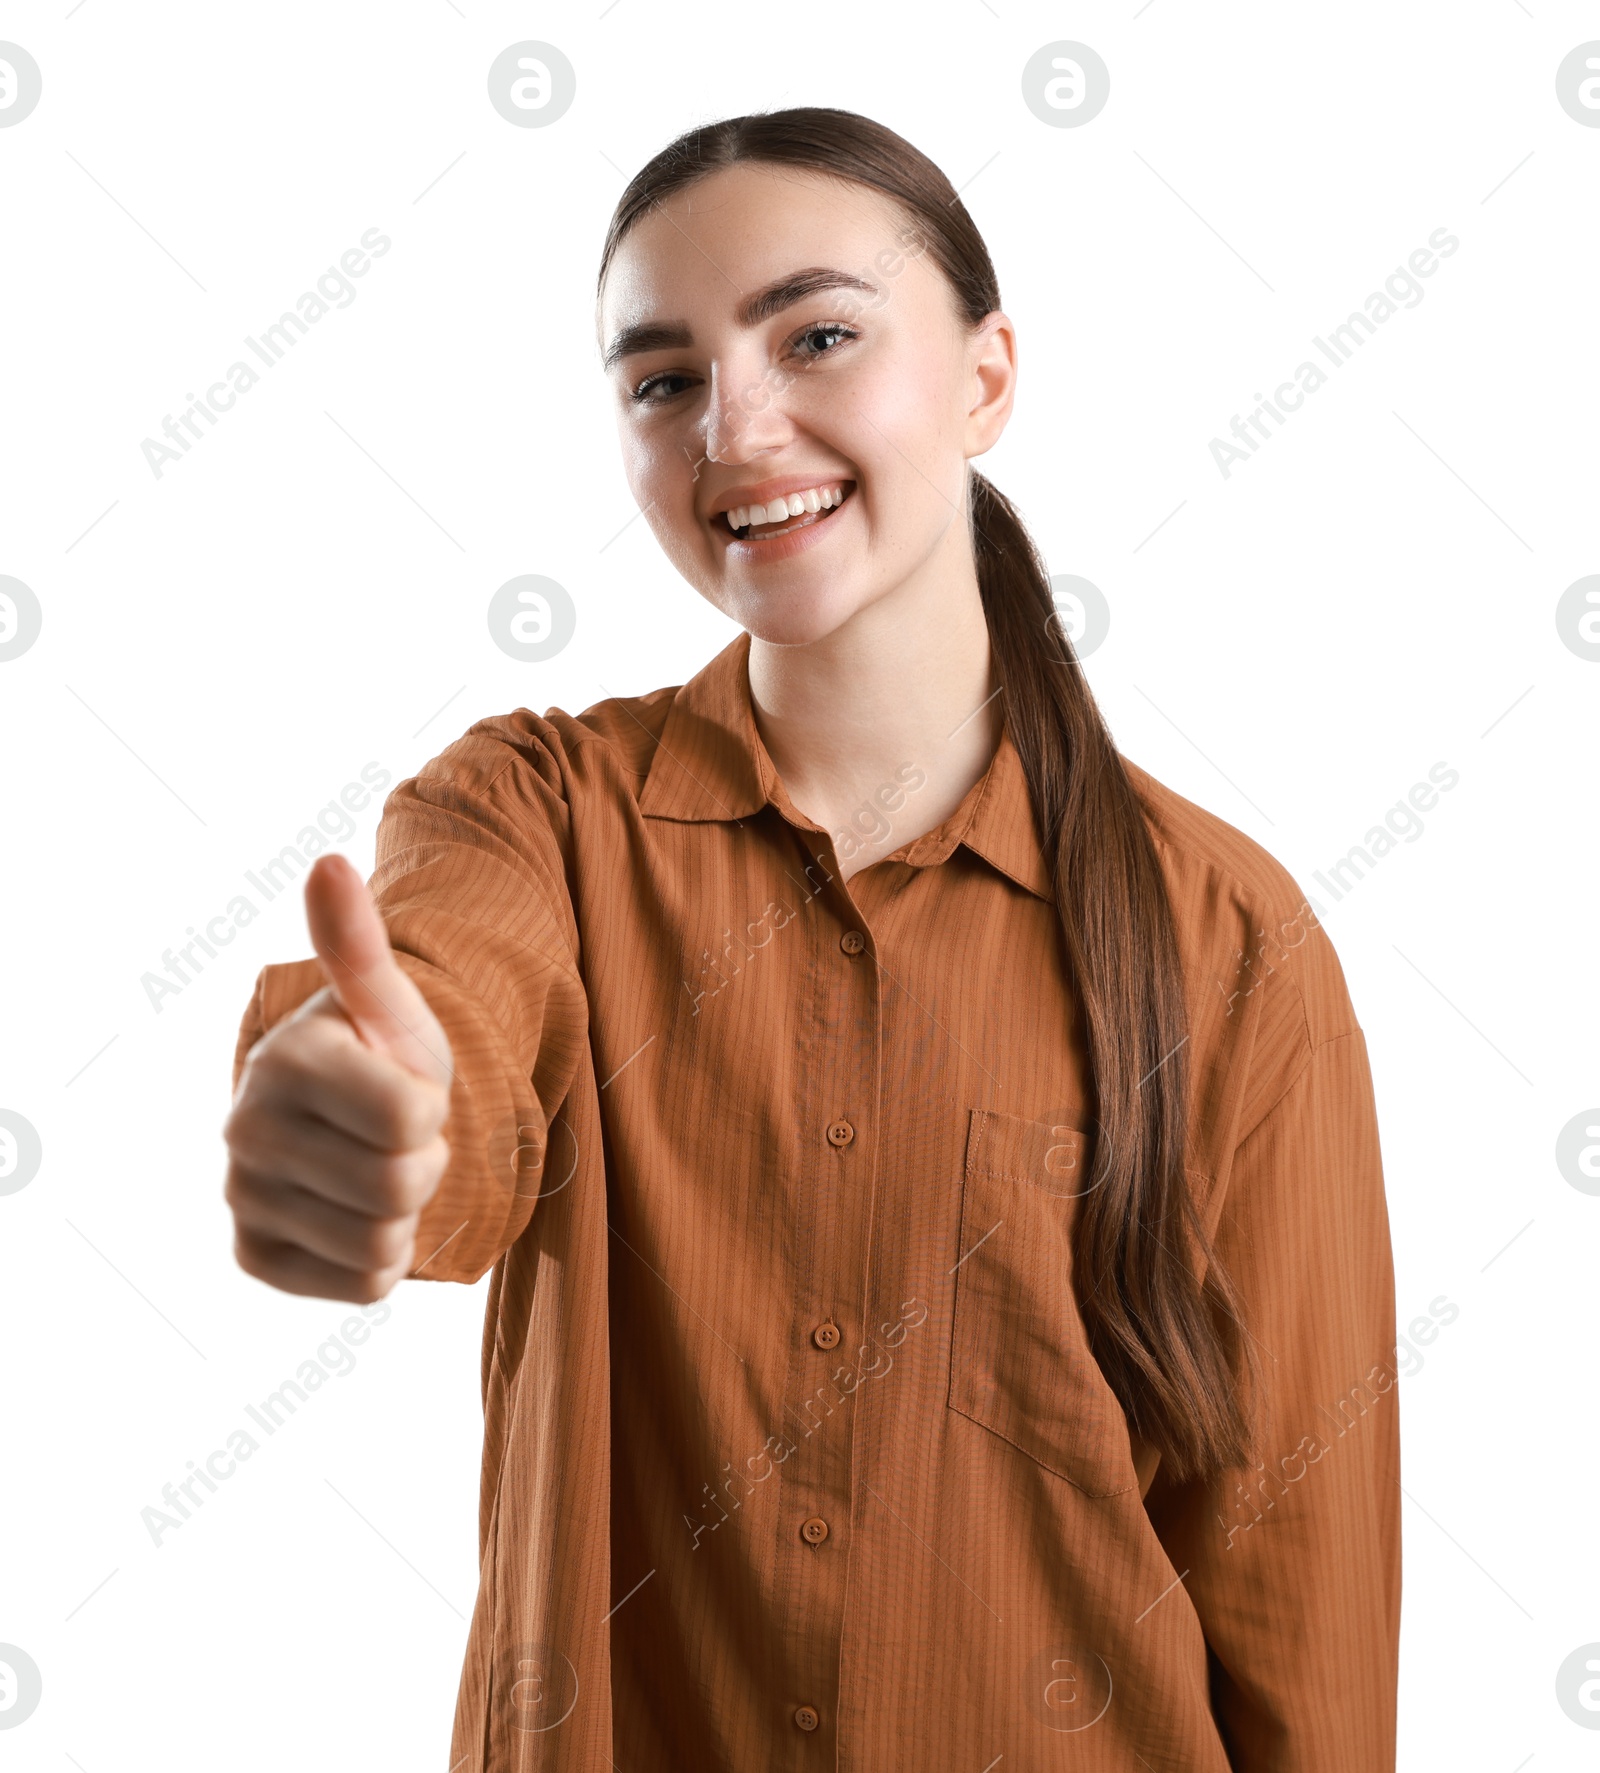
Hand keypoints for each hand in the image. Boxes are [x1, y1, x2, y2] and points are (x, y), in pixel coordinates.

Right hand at [223, 852, 454, 1301]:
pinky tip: (359, 1213)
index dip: (433, 1107)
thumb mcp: (388, 1001)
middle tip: (398, 1136)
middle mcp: (246, 1130)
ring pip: (384, 1242)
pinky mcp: (256, 1258)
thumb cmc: (381, 1052)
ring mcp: (244, 1198)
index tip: (407, 1089)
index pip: (412, 1119)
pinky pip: (362, 1285)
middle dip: (425, 1162)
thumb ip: (359, 945)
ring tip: (379, 1170)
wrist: (353, 1122)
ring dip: (405, 1211)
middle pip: (402, 1183)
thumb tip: (330, 864)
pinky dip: (383, 1258)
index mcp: (286, 1061)